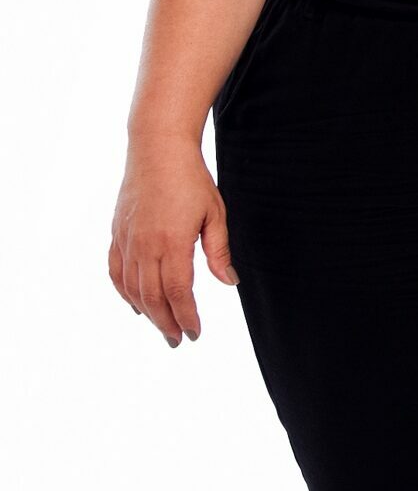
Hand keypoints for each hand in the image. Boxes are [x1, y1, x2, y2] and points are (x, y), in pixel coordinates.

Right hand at [108, 139, 238, 345]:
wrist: (157, 150)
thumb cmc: (192, 180)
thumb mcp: (215, 214)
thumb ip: (219, 251)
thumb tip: (229, 282)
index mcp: (172, 242)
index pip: (178, 292)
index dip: (186, 316)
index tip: (196, 332)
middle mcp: (144, 246)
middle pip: (153, 297)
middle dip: (167, 322)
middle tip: (179, 340)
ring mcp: (126, 241)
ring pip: (132, 289)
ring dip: (147, 312)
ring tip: (163, 327)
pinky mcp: (117, 234)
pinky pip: (116, 272)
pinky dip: (125, 292)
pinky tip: (136, 304)